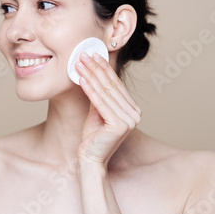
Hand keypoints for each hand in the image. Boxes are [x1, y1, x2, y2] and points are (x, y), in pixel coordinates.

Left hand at [75, 52, 141, 166]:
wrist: (90, 159)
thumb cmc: (93, 136)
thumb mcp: (97, 110)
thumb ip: (99, 94)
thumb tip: (92, 71)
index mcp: (133, 109)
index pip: (116, 84)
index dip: (103, 68)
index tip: (92, 54)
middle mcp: (135, 114)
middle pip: (111, 86)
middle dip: (96, 68)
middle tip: (83, 54)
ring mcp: (129, 120)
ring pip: (105, 92)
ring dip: (90, 75)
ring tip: (79, 64)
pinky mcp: (119, 125)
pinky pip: (100, 103)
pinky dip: (90, 90)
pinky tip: (81, 79)